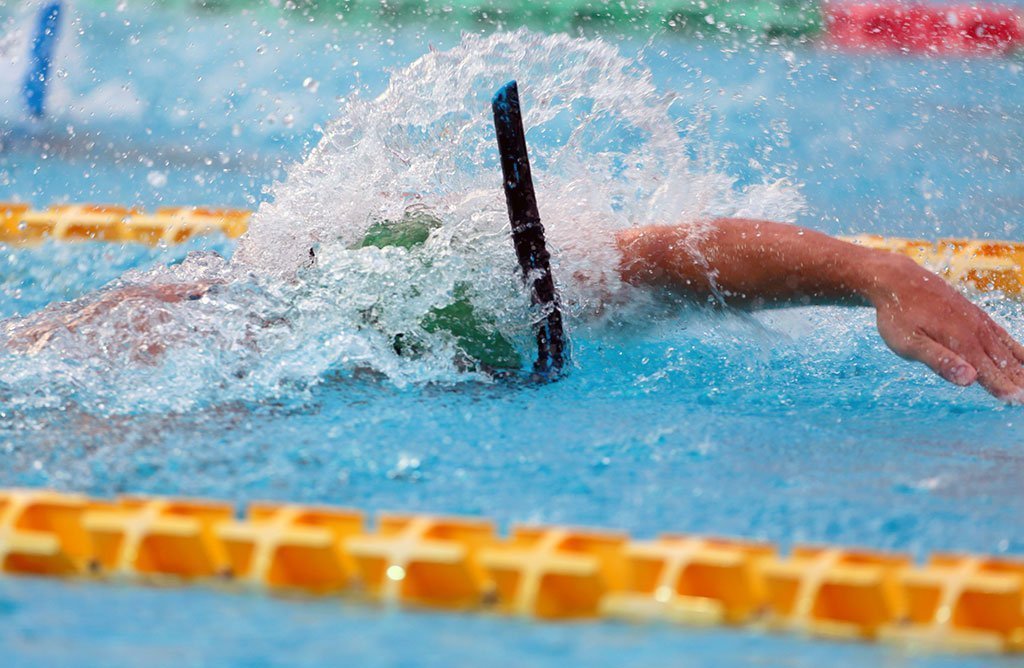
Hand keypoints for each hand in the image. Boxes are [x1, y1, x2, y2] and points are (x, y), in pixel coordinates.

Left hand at [866, 254, 1023, 401]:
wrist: (897, 280)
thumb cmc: (898, 316)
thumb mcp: (909, 343)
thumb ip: (939, 361)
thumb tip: (969, 379)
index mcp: (962, 343)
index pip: (991, 374)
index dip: (1007, 390)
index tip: (1020, 402)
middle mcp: (976, 332)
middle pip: (1005, 364)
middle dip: (1021, 382)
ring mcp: (978, 322)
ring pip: (1008, 350)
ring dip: (1023, 369)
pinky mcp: (976, 315)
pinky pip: (1002, 335)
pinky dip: (1017, 350)